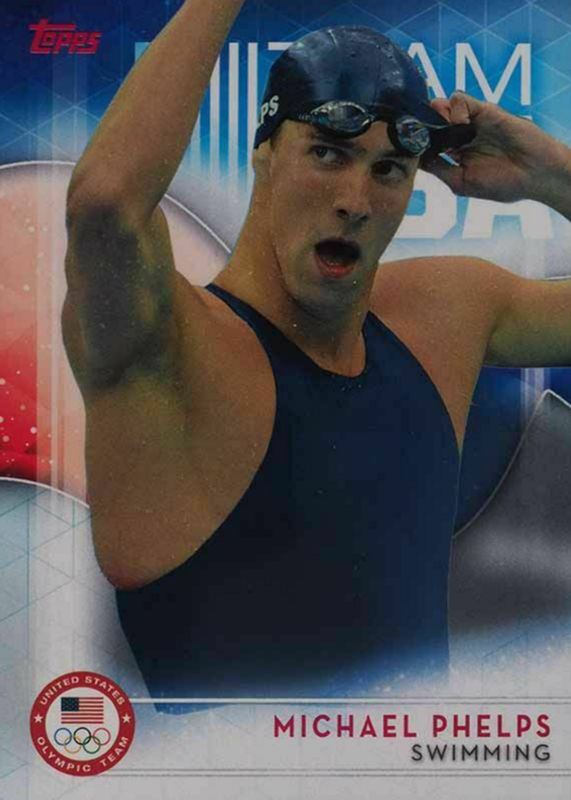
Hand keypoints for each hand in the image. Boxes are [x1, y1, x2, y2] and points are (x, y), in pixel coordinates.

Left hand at [424, 92, 569, 203]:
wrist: (535, 174)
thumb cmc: (503, 184)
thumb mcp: (461, 183)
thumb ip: (438, 169)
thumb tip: (414, 158)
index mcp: (454, 155)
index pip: (427, 143)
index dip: (414, 141)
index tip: (405, 145)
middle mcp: (460, 137)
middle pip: (431, 122)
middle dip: (420, 124)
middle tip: (417, 132)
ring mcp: (472, 123)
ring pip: (442, 107)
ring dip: (436, 115)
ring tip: (442, 131)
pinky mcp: (484, 111)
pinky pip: (460, 99)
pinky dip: (454, 108)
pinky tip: (459, 125)